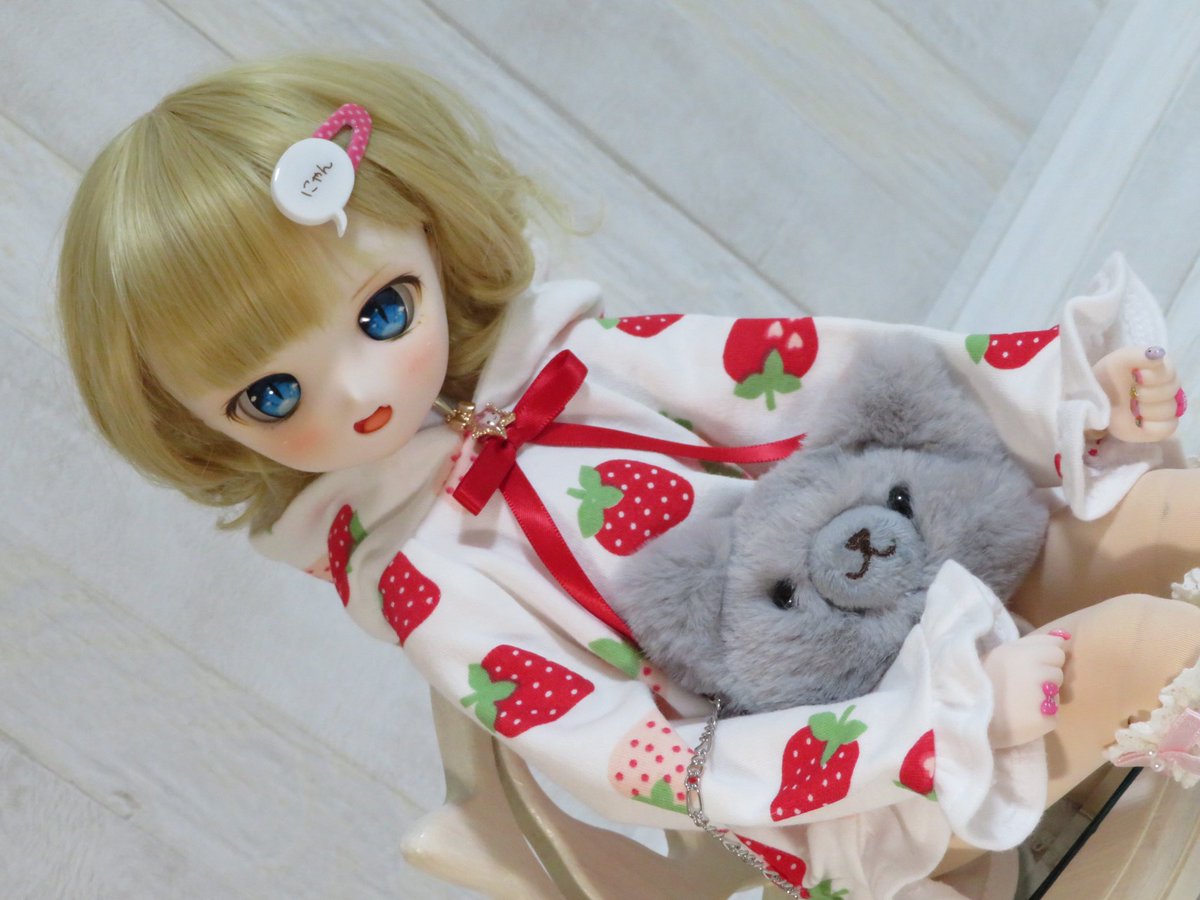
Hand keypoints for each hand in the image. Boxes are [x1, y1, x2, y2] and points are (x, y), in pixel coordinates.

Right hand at [983, 631, 1069, 748]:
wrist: (969, 715)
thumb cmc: (986, 679)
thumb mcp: (1004, 652)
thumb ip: (1035, 641)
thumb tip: (1065, 638)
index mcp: (1025, 654)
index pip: (1057, 652)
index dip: (1044, 660)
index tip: (1026, 668)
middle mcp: (1036, 674)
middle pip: (1058, 673)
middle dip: (1045, 679)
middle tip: (1020, 687)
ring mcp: (1041, 699)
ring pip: (1056, 695)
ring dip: (1044, 698)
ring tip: (1019, 702)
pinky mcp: (1044, 721)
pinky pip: (1053, 716)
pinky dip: (1041, 718)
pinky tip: (1022, 717)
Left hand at [1092, 346, 1183, 442]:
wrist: (1093, 399)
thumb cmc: (1108, 377)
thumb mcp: (1117, 360)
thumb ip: (1137, 355)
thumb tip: (1158, 355)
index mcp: (1161, 370)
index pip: (1170, 374)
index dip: (1153, 377)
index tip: (1137, 376)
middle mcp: (1166, 389)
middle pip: (1171, 393)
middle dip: (1146, 393)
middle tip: (1131, 393)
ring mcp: (1162, 409)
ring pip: (1170, 410)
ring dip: (1147, 409)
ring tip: (1131, 407)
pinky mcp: (1156, 428)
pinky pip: (1168, 428)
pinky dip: (1153, 426)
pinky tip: (1138, 421)